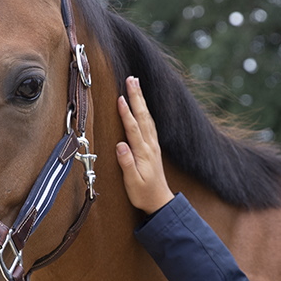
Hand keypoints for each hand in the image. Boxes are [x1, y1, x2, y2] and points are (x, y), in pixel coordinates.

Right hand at [116, 76, 174, 214]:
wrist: (160, 201)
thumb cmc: (144, 194)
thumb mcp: (133, 183)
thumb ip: (127, 164)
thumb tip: (120, 145)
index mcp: (143, 153)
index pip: (133, 129)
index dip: (126, 113)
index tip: (120, 98)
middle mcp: (150, 145)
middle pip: (143, 116)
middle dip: (137, 96)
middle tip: (131, 79)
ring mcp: (153, 145)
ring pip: (147, 117)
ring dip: (141, 100)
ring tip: (135, 84)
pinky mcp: (154, 147)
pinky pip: (150, 124)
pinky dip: (146, 111)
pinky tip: (143, 104)